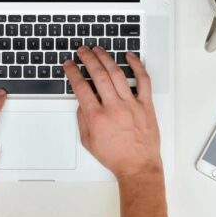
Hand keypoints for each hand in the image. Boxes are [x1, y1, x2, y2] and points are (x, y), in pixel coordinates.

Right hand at [63, 47, 162, 179]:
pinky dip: (137, 65)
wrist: (138, 166)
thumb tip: (82, 101)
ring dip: (106, 58)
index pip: (81, 87)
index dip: (73, 72)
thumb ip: (82, 119)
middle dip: (87, 59)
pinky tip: (129, 56)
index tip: (69, 64)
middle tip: (82, 50)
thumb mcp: (88, 141)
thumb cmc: (115, 156)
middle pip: (98, 75)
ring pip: (117, 73)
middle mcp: (114, 108)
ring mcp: (131, 104)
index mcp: (97, 117)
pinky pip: (143, 80)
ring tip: (98, 50)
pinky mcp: (146, 105)